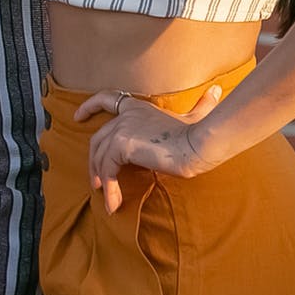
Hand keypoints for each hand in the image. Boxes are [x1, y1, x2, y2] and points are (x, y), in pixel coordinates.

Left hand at [74, 84, 227, 214]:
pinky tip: (114, 203)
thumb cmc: (200, 133)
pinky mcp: (120, 144)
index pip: (106, 99)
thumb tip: (217, 90)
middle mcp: (125, 115)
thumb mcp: (197, 118)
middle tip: (96, 180)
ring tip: (107, 198)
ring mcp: (121, 128)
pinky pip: (107, 169)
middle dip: (94, 160)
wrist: (199, 144)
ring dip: (101, 178)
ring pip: (100, 155)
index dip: (89, 106)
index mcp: (137, 108)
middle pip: (98, 138)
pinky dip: (109, 188)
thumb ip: (203, 105)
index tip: (77, 116)